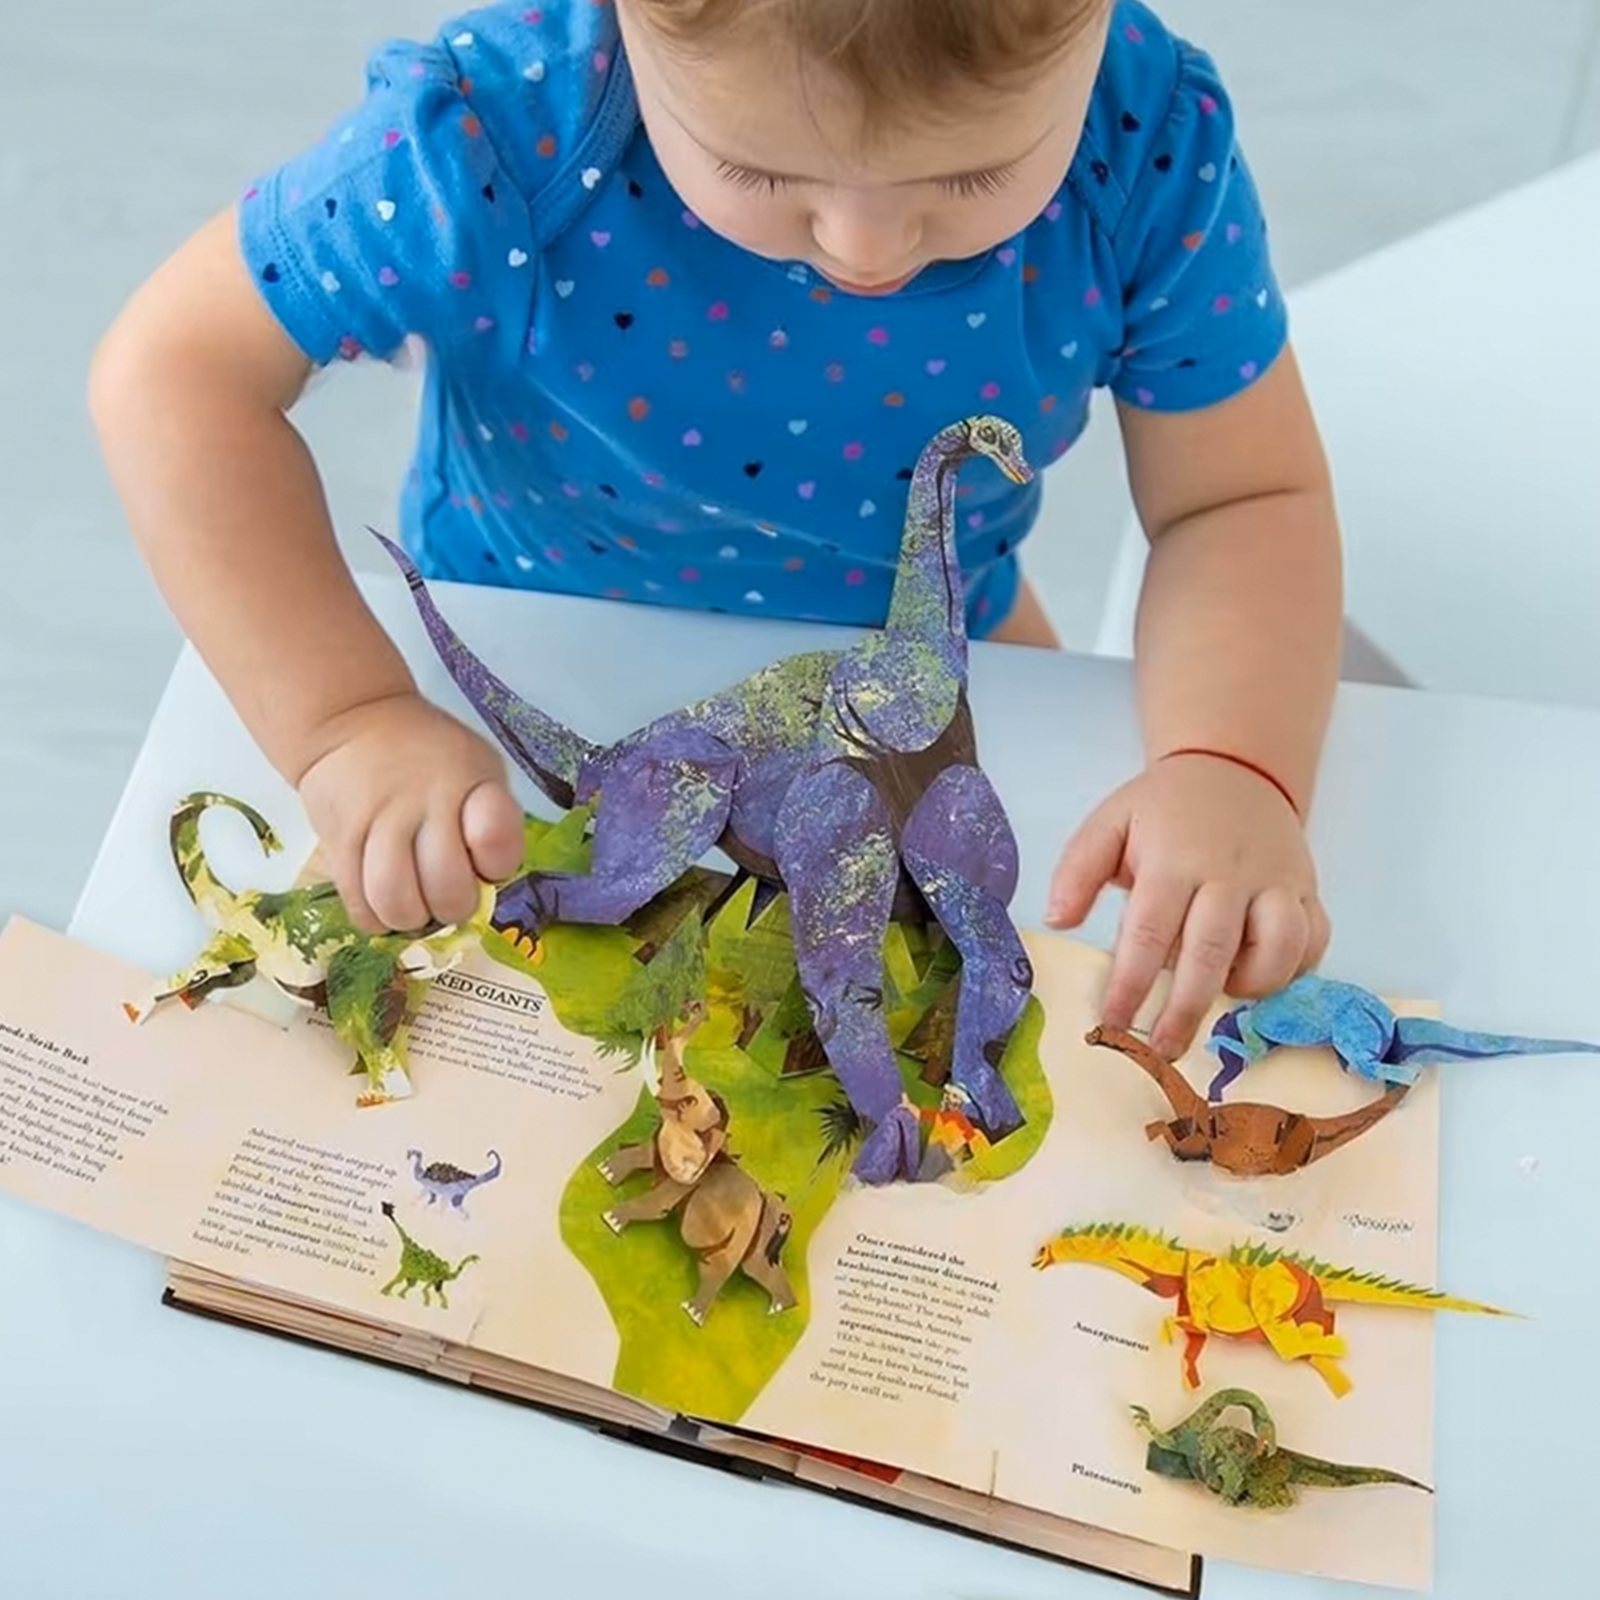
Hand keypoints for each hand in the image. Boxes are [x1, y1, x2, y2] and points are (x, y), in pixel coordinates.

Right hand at [297, 693, 524, 933]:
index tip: (486, 860)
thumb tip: (489, 881)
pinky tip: (386, 900)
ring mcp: (376, 824)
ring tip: (415, 902)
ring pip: (396, 904)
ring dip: (412, 918)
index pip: (496, 842)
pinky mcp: (338, 843)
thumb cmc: (430, 756)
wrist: (351, 722)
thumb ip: (495, 820)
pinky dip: (378, 918)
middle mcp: (423, 803)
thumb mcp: (478, 768)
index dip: (495, 865)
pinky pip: (359, 907)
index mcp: (470, 783)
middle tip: (448, 893)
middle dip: (454, 906)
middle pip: (447, 890)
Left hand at [1046, 754, 1329, 1057]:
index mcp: (1175, 860)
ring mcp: (1277, 881)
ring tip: (1222, 999)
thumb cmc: (1164, 809)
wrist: (1234, 770)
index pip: (1149, 932)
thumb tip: (1056, 920)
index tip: (1113, 1023)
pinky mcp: (1308, 889)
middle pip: (1212, 952)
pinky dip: (1294, 970)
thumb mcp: (1110, 822)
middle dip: (1186, 1008)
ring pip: (1279, 949)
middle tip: (1163, 1050)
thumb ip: (1078, 870)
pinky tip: (1261, 977)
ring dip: (1251, 986)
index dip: (1131, 984)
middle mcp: (1230, 873)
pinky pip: (1315, 941)